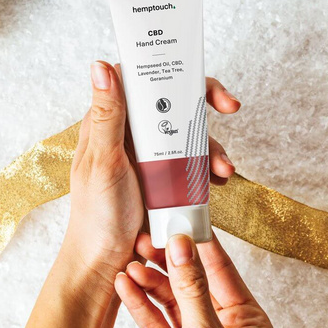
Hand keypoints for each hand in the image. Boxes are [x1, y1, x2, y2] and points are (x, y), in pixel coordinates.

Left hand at [64, 60, 241, 284]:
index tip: (198, 80)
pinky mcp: (161, 178)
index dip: (171, 73)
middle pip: (170, 104)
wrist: (107, 261)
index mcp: (109, 124)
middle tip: (230, 109)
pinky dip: (206, 168)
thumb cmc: (97, 215)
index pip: (141, 81)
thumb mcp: (103, 162)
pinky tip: (216, 182)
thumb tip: (101, 65)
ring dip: (209, 146)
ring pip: (185, 135)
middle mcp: (128, 136)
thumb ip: (106, 116)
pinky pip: (189, 163)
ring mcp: (147, 157)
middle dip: (202, 108)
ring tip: (223, 170)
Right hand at [114, 232, 275, 327]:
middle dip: (168, 262)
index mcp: (248, 324)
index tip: (181, 221)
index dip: (200, 246)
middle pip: (192, 282)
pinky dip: (139, 301)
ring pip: (170, 298)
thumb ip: (192, 290)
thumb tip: (184, 245)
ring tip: (130, 264)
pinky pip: (154, 318)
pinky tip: (125, 284)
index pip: (222, 272)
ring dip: (149, 281)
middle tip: (146, 241)